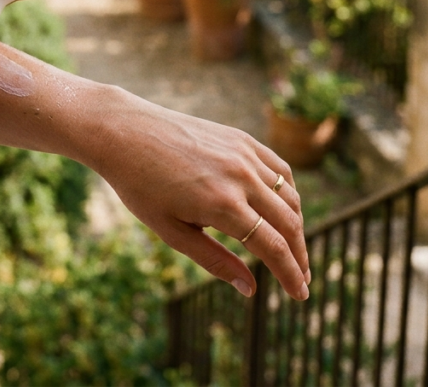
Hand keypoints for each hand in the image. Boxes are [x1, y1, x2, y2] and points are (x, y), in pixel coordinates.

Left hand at [94, 99, 310, 300]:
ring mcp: (244, 154)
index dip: (290, 275)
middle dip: (300, 256)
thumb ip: (214, 261)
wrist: (125, 132)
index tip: (300, 295)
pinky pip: (279, 168)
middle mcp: (241, 177)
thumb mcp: (171, 231)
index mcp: (223, 205)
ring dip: (297, 225)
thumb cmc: (140, 186)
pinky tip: (284, 208)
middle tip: (302, 279)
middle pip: (289, 223)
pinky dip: (288, 191)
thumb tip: (250, 289)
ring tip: (292, 248)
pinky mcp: (241, 139)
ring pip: (289, 195)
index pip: (273, 248)